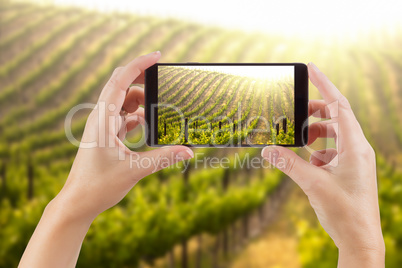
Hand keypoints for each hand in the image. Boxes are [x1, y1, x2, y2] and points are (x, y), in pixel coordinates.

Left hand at [19, 52, 192, 267]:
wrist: (77, 202)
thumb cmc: (98, 186)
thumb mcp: (134, 170)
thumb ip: (164, 158)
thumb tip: (189, 151)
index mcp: (103, 119)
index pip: (120, 80)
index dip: (139, 64)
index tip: (157, 55)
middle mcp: (100, 118)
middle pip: (122, 86)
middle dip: (143, 80)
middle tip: (164, 82)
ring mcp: (102, 126)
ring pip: (123, 102)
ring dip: (142, 102)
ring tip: (161, 110)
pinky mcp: (106, 136)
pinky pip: (123, 117)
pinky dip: (138, 117)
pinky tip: (150, 126)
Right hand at [262, 63, 384, 266]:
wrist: (360, 239)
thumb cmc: (344, 212)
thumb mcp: (312, 184)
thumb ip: (288, 164)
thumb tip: (266, 150)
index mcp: (355, 146)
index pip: (340, 105)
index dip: (325, 84)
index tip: (311, 68)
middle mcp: (358, 149)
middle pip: (337, 117)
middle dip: (315, 112)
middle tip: (295, 112)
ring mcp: (355, 160)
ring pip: (334, 134)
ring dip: (315, 133)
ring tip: (299, 139)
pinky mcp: (350, 170)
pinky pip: (333, 150)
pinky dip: (318, 150)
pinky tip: (308, 162)